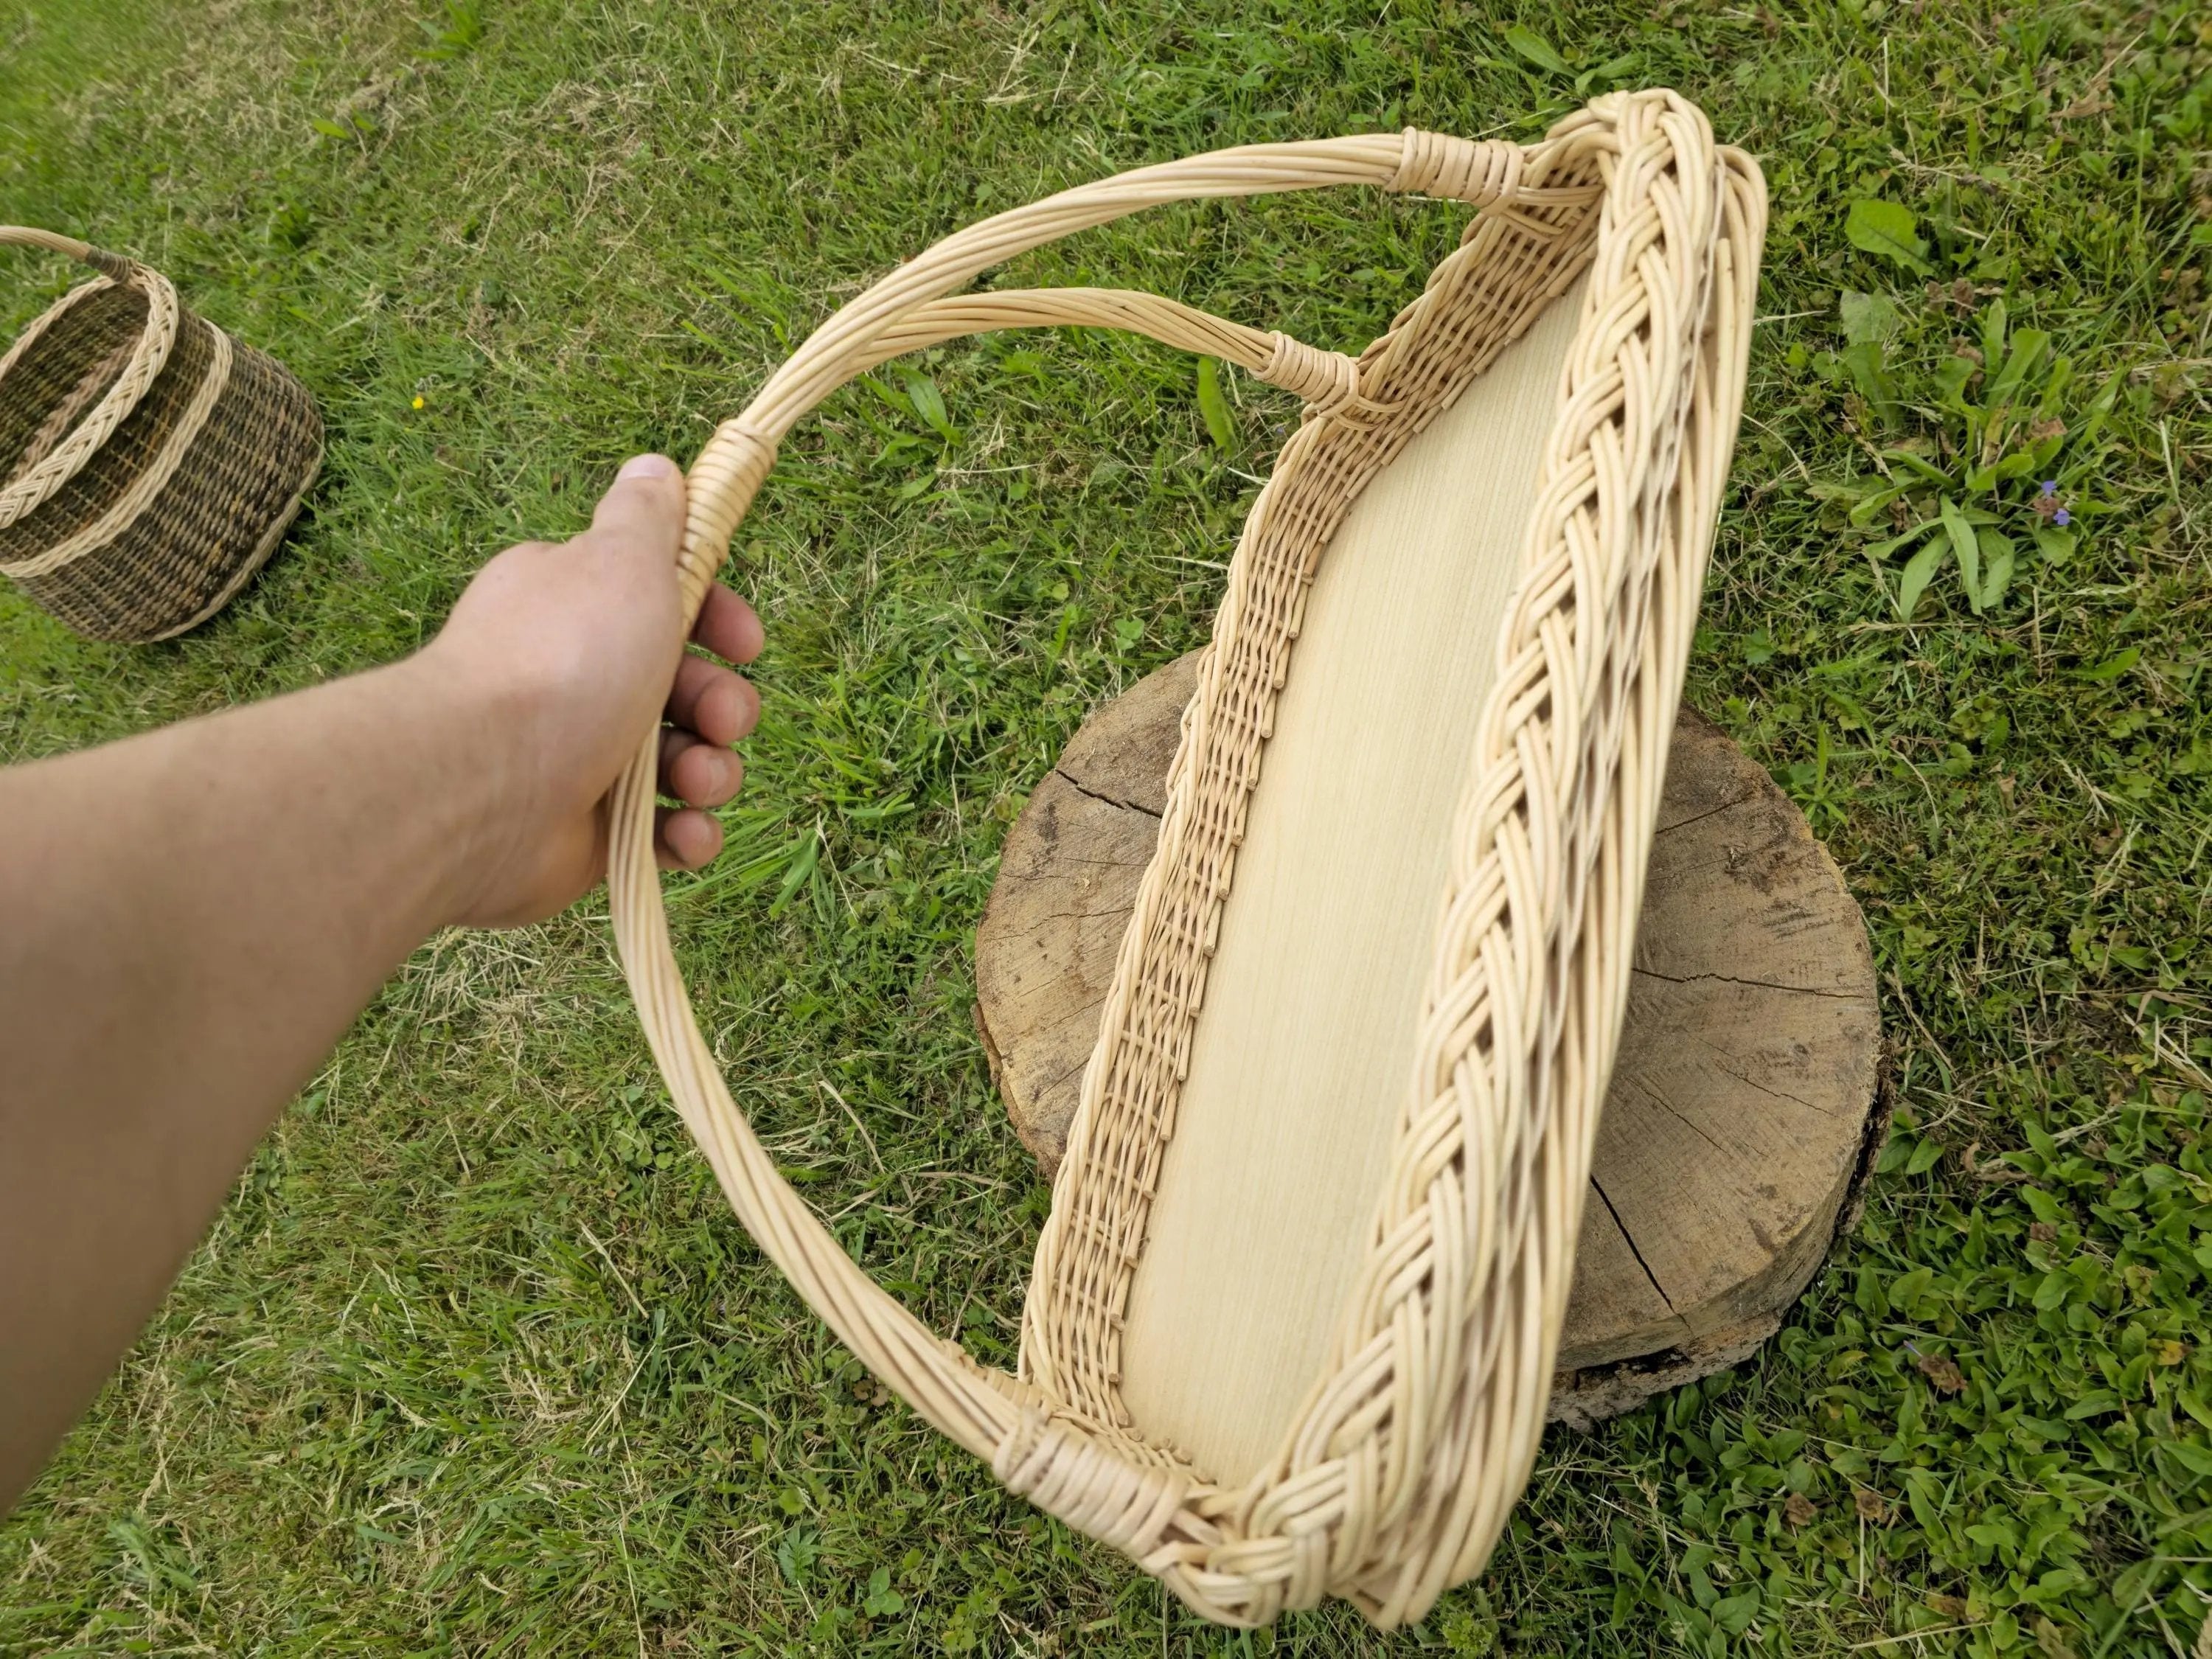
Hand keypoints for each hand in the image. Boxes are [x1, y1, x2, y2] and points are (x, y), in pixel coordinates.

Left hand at [421, 454, 762, 926]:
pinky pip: (663, 833)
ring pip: (684, 761)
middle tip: (720, 720)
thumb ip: (648, 517)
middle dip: (723, 705)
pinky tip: (684, 832)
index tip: (744, 641)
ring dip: (711, 771)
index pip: (666, 604)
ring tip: (694, 782)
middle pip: (687, 687)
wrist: (485, 787)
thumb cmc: (563, 662)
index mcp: (577, 606)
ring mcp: (581, 758)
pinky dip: (685, 834)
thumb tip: (657, 468)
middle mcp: (576, 678)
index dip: (717, 621)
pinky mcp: (589, 833)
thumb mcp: (620, 561)